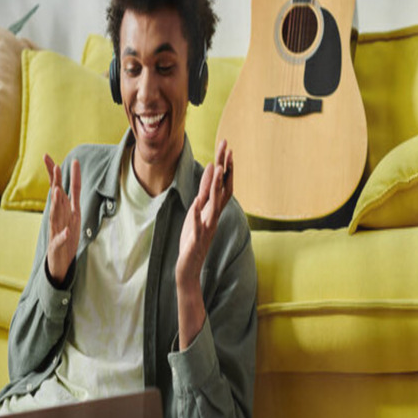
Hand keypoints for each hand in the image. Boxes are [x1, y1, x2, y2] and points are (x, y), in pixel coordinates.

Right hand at [43, 154, 80, 286]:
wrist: (59, 262)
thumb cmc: (65, 236)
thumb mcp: (71, 215)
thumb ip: (71, 198)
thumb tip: (70, 180)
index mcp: (62, 210)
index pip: (58, 188)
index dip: (56, 173)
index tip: (48, 156)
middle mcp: (57, 217)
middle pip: (56, 197)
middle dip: (56, 182)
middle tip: (56, 166)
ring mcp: (56, 231)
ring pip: (55, 215)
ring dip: (56, 203)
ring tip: (58, 191)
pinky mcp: (58, 245)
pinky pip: (61, 239)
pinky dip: (63, 235)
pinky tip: (67, 232)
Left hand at [176, 139, 233, 287]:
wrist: (189, 268)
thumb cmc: (193, 239)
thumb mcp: (198, 212)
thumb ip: (205, 194)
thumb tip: (211, 171)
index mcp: (213, 211)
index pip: (223, 186)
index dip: (226, 168)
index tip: (228, 148)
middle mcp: (213, 218)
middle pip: (223, 190)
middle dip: (225, 169)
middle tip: (228, 149)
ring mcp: (206, 229)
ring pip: (214, 206)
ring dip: (215, 187)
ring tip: (215, 170)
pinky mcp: (195, 241)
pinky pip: (197, 226)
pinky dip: (197, 215)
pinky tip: (196, 204)